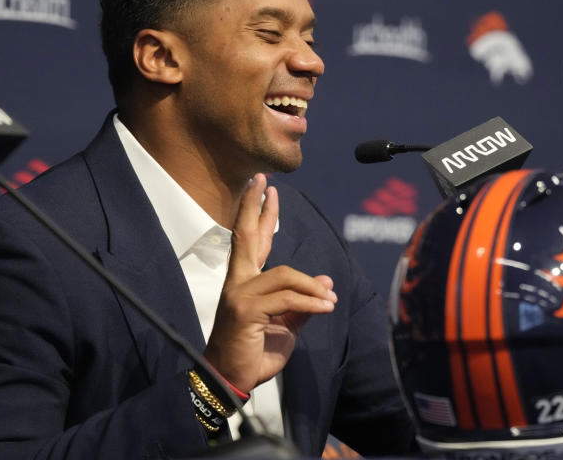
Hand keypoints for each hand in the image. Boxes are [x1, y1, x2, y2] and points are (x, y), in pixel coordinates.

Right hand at [203, 174, 335, 393]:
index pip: (252, 240)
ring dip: (312, 285)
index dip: (259, 214)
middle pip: (247, 237)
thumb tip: (325, 282)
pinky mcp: (245, 311)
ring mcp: (239, 295)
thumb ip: (301, 303)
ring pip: (284, 274)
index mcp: (245, 281)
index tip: (266, 189)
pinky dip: (310, 302)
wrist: (232, 380)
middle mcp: (238, 282)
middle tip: (264, 182)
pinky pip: (287, 299)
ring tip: (329, 298)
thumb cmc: (255, 352)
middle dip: (256, 207)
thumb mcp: (285, 325)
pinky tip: (326, 307)